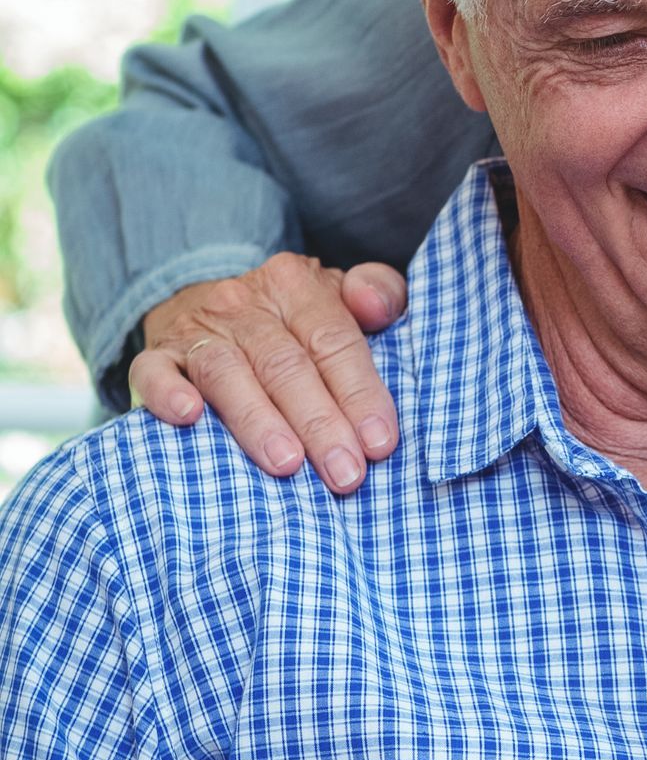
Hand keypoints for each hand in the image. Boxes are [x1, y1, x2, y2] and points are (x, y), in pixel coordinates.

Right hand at [131, 255, 407, 493]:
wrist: (200, 300)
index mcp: (296, 286)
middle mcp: (243, 303)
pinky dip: (166, 393)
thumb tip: (376, 304)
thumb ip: (377, 295)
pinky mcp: (156, 355)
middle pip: (286, 364)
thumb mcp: (338, 297)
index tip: (379, 444)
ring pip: (227, 372)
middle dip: (319, 422)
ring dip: (257, 421)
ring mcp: (196, 330)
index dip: (360, 393)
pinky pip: (153, 371)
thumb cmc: (289, 321)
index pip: (334, 340)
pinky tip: (188, 416)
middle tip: (344, 473)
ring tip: (286, 464)